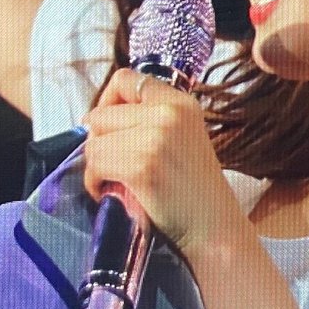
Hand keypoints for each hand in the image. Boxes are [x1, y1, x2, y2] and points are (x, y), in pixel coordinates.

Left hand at [80, 68, 242, 256]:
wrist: (215, 229)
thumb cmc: (195, 192)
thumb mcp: (183, 138)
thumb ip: (150, 120)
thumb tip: (96, 120)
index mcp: (181, 102)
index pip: (126, 79)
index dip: (108, 102)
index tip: (108, 127)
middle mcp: (169, 113)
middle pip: (101, 113)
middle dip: (99, 141)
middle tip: (112, 164)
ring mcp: (155, 138)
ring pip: (93, 141)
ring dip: (95, 165)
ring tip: (114, 182)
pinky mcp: (141, 165)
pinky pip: (95, 164)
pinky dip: (95, 182)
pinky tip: (111, 193)